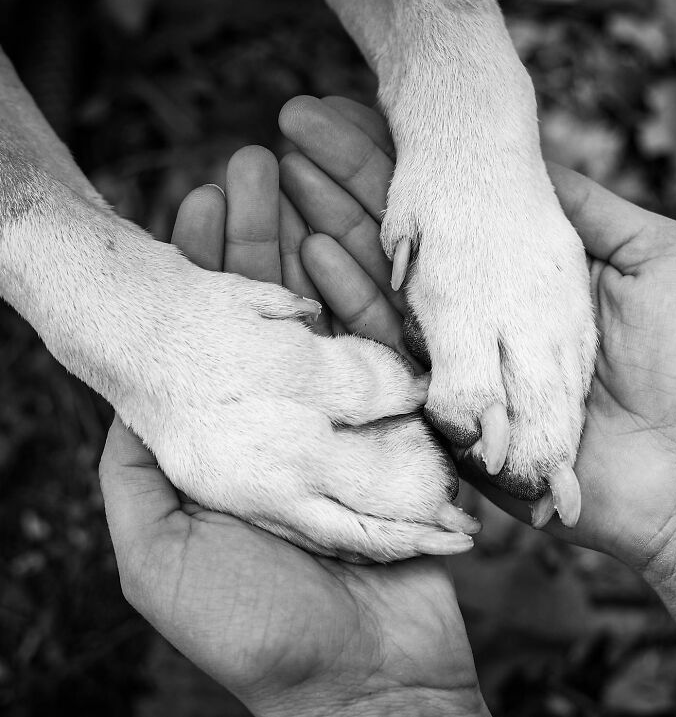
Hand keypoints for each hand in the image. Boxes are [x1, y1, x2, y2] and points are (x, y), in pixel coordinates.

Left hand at [100, 146, 487, 716]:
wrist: (362, 681)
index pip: (210, 332)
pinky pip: (375, 344)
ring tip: (288, 171)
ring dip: (301, 240)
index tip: (193, 202)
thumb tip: (128, 405)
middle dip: (253, 233)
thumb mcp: (161, 552)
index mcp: (228, 436)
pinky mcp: (396, 425)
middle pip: (265, 306)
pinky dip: (353, 291)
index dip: (199, 268)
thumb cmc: (256, 628)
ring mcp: (342, 416)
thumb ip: (138, 472)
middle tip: (249, 162)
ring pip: (320, 310)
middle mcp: (283, 415)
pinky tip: (333, 233)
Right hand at [278, 95, 675, 646]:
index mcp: (523, 282)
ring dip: (333, 223)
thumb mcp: (648, 256)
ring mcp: (465, 363)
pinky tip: (309, 243)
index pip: (447, 211)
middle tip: (297, 127)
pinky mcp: (452, 416)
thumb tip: (540, 162)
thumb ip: (588, 212)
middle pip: (403, 241)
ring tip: (287, 167)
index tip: (357, 114)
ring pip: (381, 282)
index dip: (401, 164)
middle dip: (348, 182)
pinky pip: (386, 348)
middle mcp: (485, 318)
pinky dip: (347, 295)